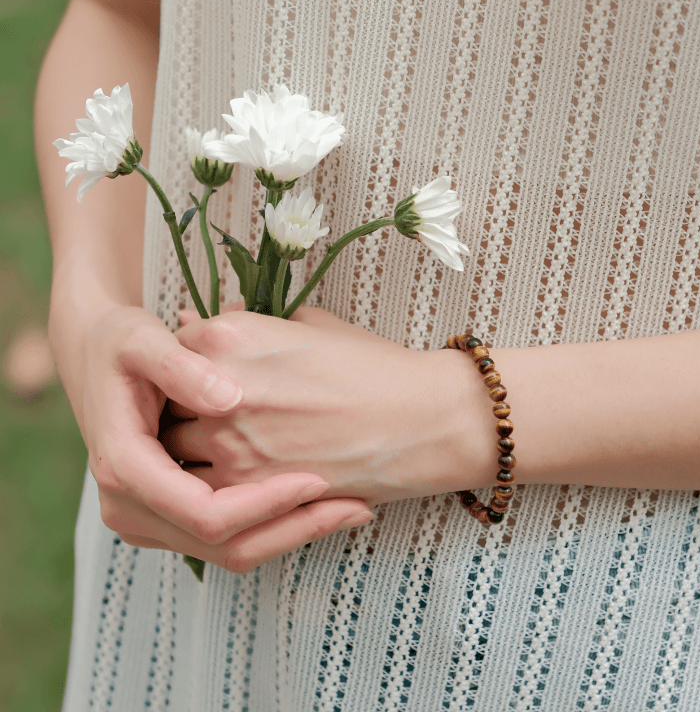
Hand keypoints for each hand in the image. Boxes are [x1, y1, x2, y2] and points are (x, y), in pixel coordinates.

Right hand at [53, 303, 371, 572]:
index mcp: (126, 469)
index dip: (267, 502)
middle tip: (356, 506)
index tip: (318, 479)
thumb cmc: (119, 343)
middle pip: (226, 546)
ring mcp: (148, 520)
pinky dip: (276, 525)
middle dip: (295, 528)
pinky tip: (320, 501)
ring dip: (293, 534)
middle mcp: (130, 508)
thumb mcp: (143, 342)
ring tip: (352, 508)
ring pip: (233, 552)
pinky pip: (229, 539)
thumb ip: (181, 368)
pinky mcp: (168, 517)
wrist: (91, 355)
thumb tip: (227, 398)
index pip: (206, 513)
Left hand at [161, 307, 496, 505]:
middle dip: (179, 409)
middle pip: (163, 404)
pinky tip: (242, 478)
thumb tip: (220, 319)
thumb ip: (254, 323)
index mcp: (229, 337)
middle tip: (206, 415)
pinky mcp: (248, 491)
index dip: (186, 367)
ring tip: (225, 449)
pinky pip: (202, 494)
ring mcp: (228, 443)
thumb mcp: (313, 324)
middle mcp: (217, 388)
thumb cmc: (373, 366)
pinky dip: (212, 488)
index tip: (203, 378)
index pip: (171, 351)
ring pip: (173, 454)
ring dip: (189, 453)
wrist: (422, 419)